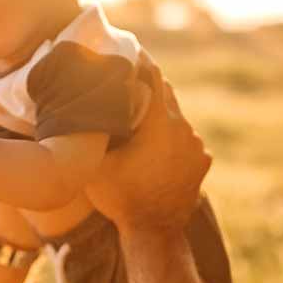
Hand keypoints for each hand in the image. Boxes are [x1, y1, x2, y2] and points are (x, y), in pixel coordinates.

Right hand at [83, 68, 209, 231]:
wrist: (154, 232)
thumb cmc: (119, 197)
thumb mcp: (96, 162)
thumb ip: (93, 130)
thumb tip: (80, 102)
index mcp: (158, 123)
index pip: (150, 75)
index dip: (136, 60)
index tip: (124, 49)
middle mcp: (183, 127)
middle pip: (164, 91)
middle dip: (145, 84)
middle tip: (125, 79)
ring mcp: (196, 144)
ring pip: (175, 115)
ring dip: (158, 113)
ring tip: (137, 116)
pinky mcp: (202, 158)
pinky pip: (185, 137)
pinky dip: (171, 136)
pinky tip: (154, 145)